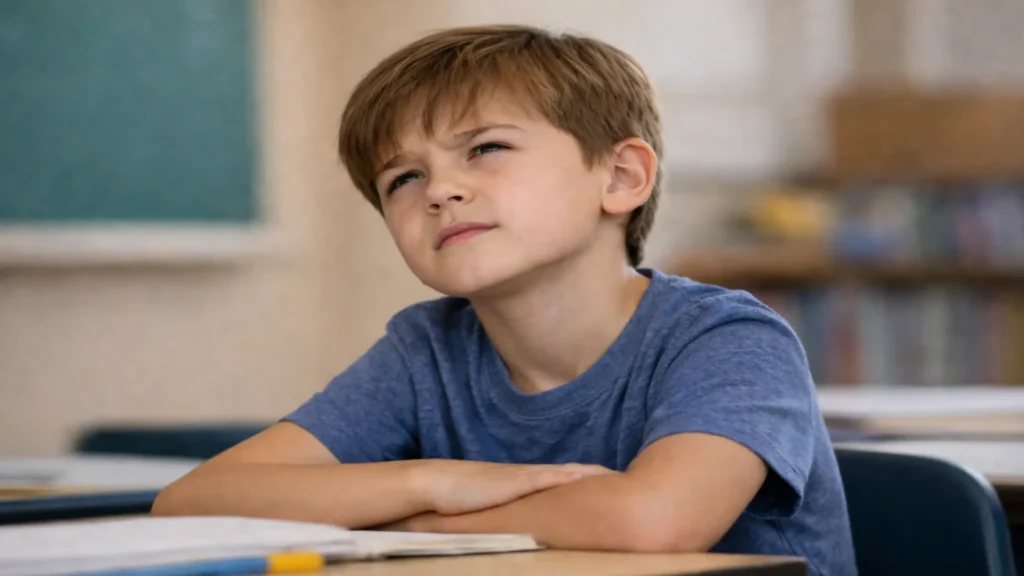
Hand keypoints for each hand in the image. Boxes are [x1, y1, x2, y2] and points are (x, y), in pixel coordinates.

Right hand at [413, 460, 613, 515]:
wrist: (438, 483)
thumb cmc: (463, 498)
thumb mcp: (496, 507)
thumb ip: (514, 513)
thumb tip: (527, 529)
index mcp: (530, 481)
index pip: (569, 477)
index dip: (593, 479)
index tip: (617, 483)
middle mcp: (532, 476)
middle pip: (576, 472)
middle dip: (602, 475)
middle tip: (630, 480)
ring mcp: (525, 477)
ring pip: (566, 473)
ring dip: (592, 474)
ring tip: (618, 478)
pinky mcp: (515, 482)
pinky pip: (545, 478)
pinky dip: (566, 477)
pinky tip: (584, 478)